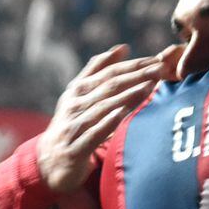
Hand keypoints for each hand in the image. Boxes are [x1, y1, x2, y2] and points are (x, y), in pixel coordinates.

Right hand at [38, 45, 173, 192]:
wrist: (48, 161)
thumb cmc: (72, 122)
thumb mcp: (80, 95)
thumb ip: (99, 70)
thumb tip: (124, 47)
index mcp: (78, 89)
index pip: (109, 72)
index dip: (133, 65)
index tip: (156, 60)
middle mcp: (74, 104)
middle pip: (109, 86)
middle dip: (136, 76)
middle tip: (160, 69)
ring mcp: (74, 125)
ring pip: (103, 107)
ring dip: (127, 95)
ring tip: (149, 86)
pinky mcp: (75, 148)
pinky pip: (94, 133)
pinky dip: (109, 122)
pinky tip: (124, 113)